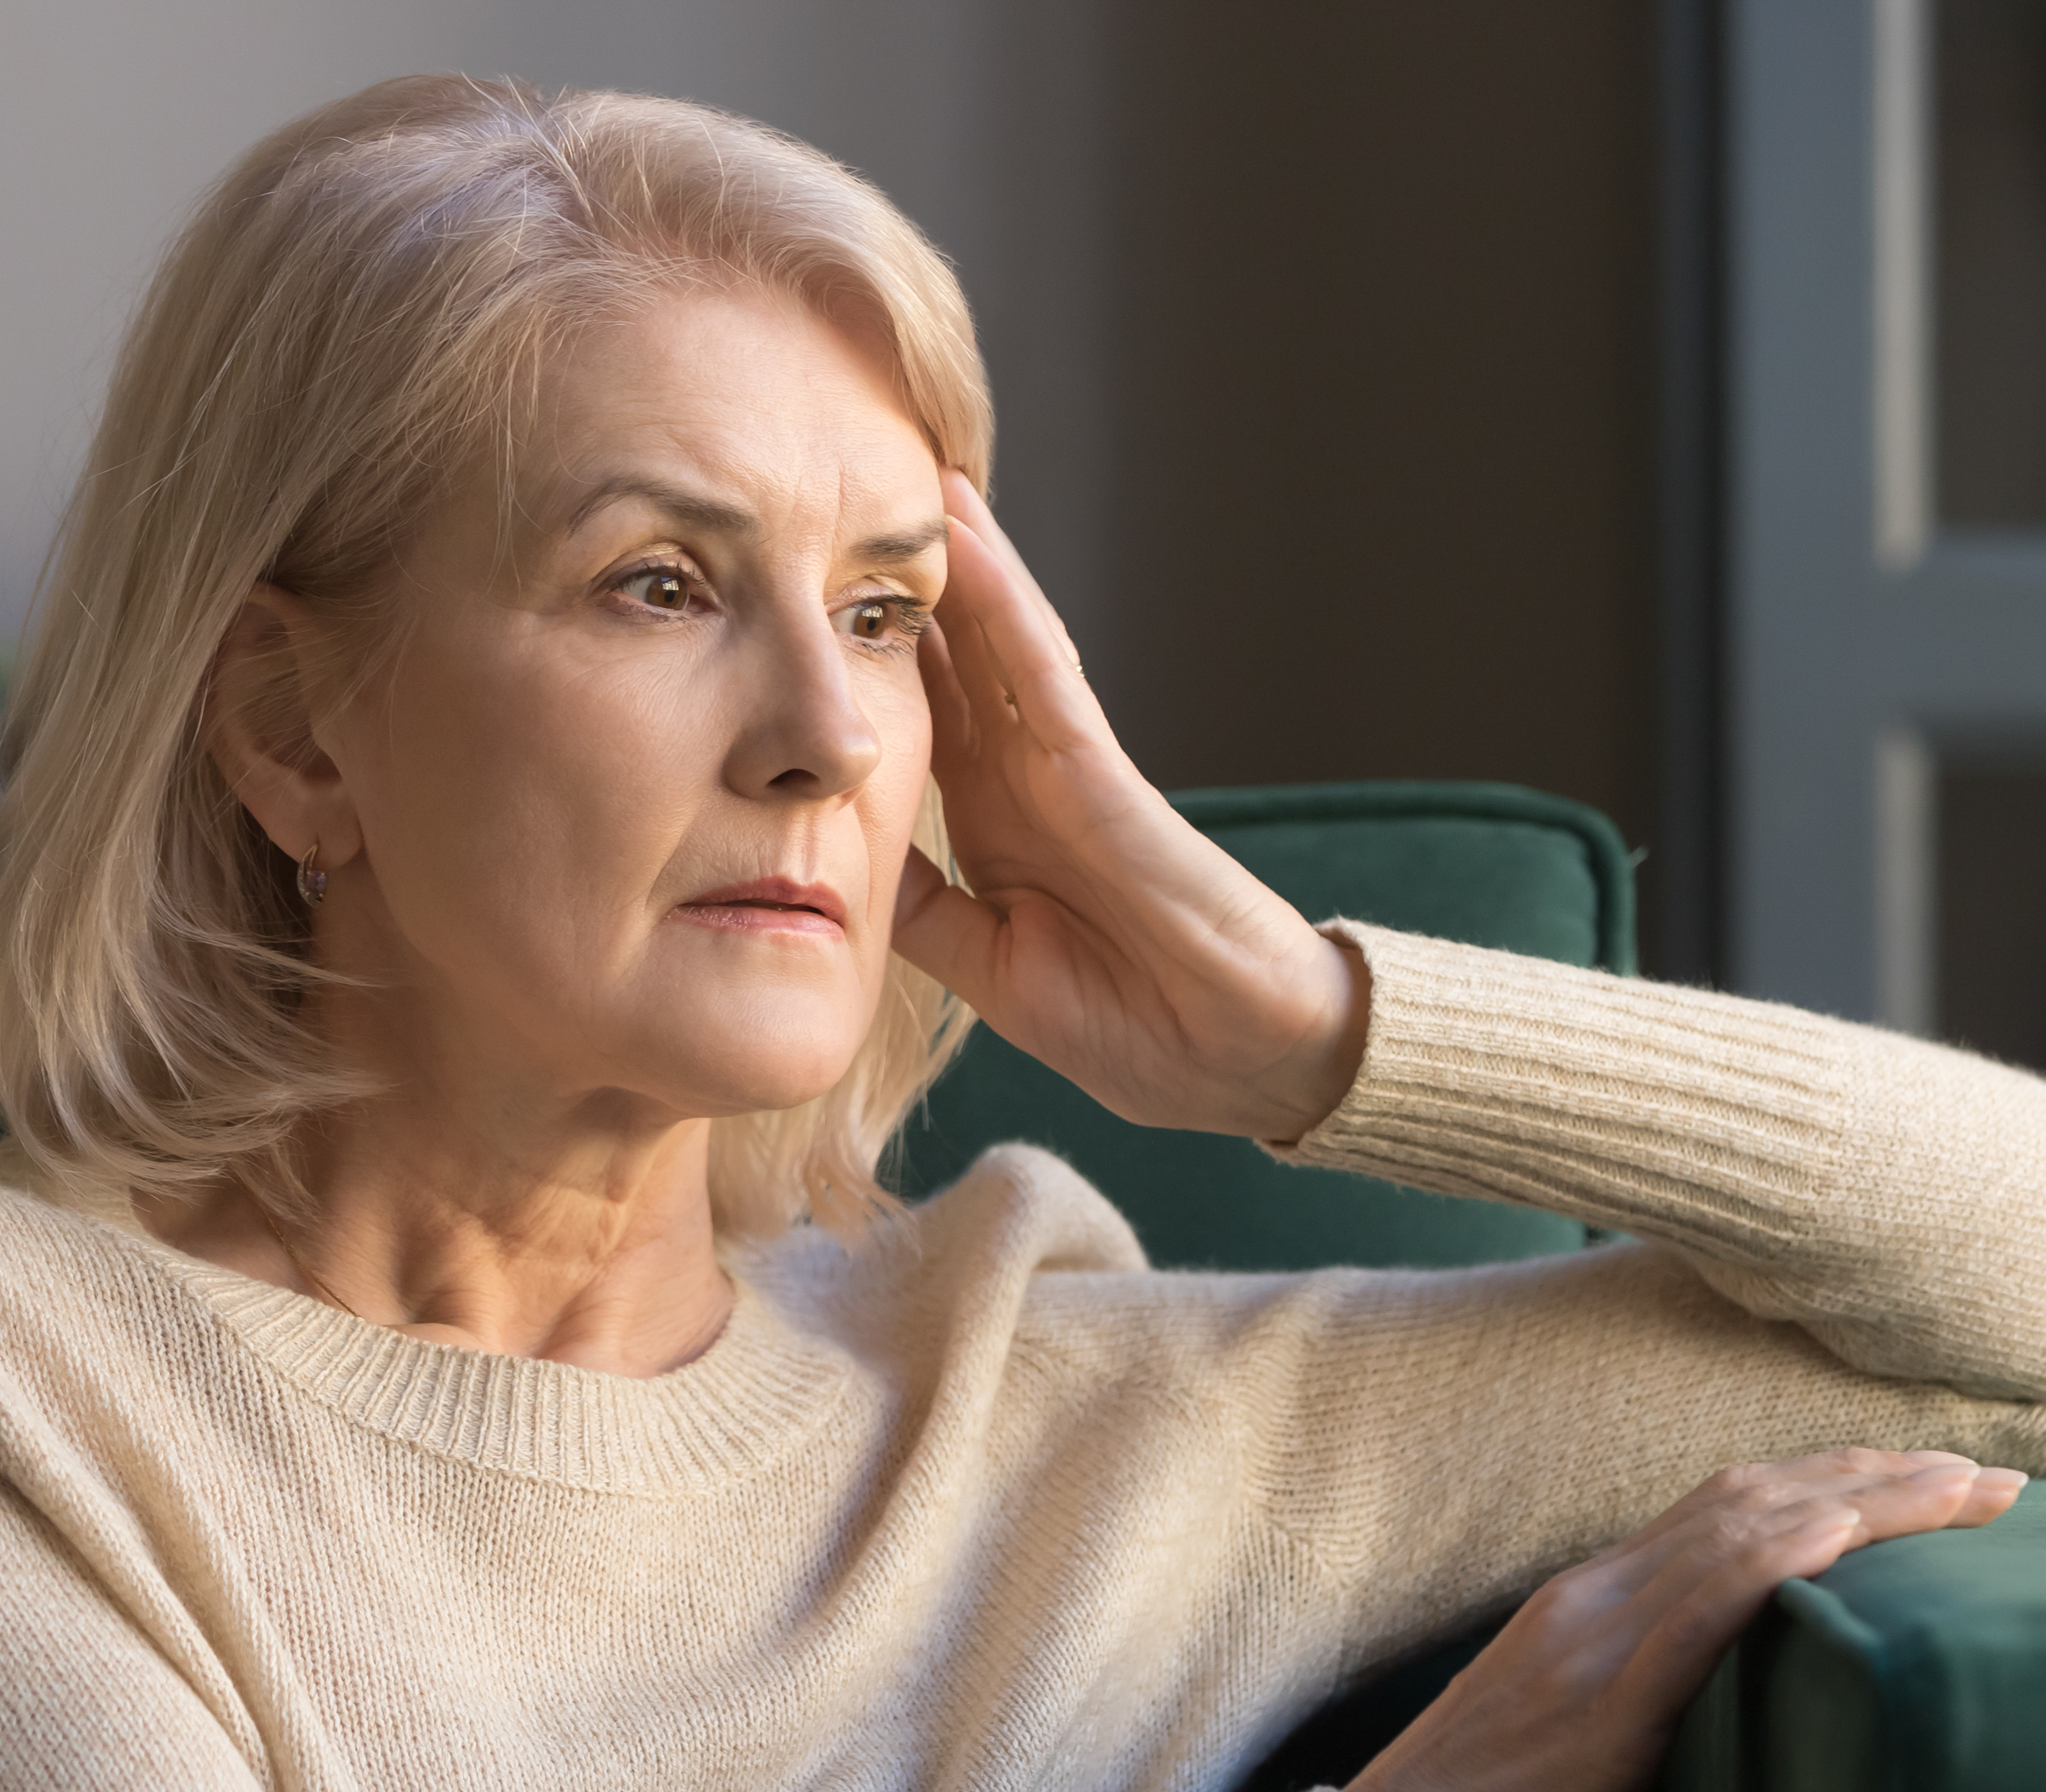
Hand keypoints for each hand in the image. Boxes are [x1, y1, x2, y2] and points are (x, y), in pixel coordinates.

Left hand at [894, 473, 1368, 1140]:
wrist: (1241, 1063)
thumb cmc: (1137, 1026)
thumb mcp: (992, 970)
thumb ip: (927, 913)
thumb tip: (842, 863)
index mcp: (997, 829)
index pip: (924, 721)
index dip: (871, 658)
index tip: (804, 598)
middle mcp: (1029, 782)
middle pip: (956, 659)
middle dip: (908, 585)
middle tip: (843, 495)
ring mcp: (1070, 771)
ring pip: (997, 643)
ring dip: (958, 561)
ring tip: (908, 475)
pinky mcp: (1106, 779)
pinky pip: (1044, 678)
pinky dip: (1005, 609)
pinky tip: (968, 544)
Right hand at [1342, 1447, 2026, 1791]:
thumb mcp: (1575, 1734)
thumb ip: (1646, 1687)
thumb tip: (1732, 1685)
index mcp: (1592, 1601)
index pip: (1733, 1508)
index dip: (1841, 1482)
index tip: (1937, 1482)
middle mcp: (1597, 1596)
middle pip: (1756, 1497)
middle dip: (1882, 1477)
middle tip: (1994, 1476)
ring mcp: (1593, 1641)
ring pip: (1742, 1532)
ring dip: (1864, 1502)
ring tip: (1961, 1491)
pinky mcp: (1600, 1708)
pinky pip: (1695, 1614)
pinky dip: (1773, 1561)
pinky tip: (1844, 1535)